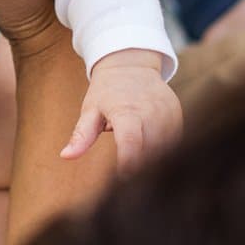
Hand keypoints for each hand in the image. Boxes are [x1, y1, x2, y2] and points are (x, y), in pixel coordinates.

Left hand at [62, 50, 179, 169]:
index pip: (131, 143)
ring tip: (140, 162)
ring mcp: (168, 114)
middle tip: (130, 179)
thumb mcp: (90, 110)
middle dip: (141, 167)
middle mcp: (152, 113)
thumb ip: (81, 135)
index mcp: (127, 112)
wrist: (131, 65)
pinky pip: (176, 142)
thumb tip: (65, 156)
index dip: (128, 164)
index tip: (122, 179)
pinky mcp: (178, 115)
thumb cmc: (106, 91)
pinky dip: (166, 151)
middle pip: (151, 151)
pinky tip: (152, 153)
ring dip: (155, 161)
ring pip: (167, 149)